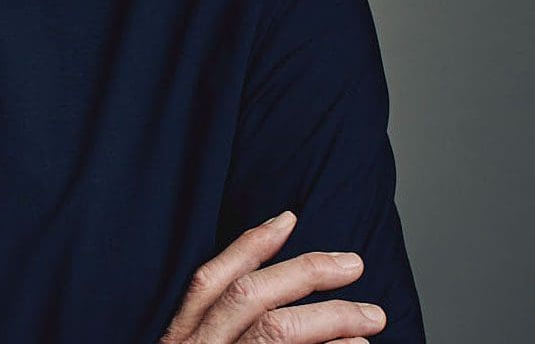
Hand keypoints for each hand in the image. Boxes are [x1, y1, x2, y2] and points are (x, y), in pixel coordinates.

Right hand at [160, 211, 386, 342]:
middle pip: (250, 297)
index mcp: (179, 336)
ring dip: (329, 318)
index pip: (210, 278)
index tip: (288, 218)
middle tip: (353, 263)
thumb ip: (217, 328)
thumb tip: (273, 292)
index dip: (249, 245)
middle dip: (304, 273)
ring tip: (371, 316)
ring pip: (276, 331)